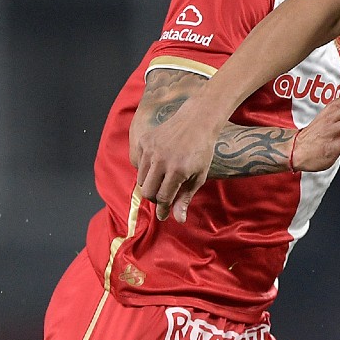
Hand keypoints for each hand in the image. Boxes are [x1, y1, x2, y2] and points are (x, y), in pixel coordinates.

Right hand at [133, 99, 221, 222]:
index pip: (163, 198)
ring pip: (141, 179)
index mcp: (177, 171)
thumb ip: (185, 198)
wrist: (196, 120)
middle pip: (147, 191)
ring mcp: (150, 149)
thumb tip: (178, 219)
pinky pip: (139, 163)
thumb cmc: (201, 150)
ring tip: (163, 179)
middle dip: (155, 198)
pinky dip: (146, 169)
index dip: (163, 210)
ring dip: (150, 184)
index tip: (163, 216)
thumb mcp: (198, 176)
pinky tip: (159, 163)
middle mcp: (161, 160)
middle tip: (164, 197)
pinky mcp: (144, 141)